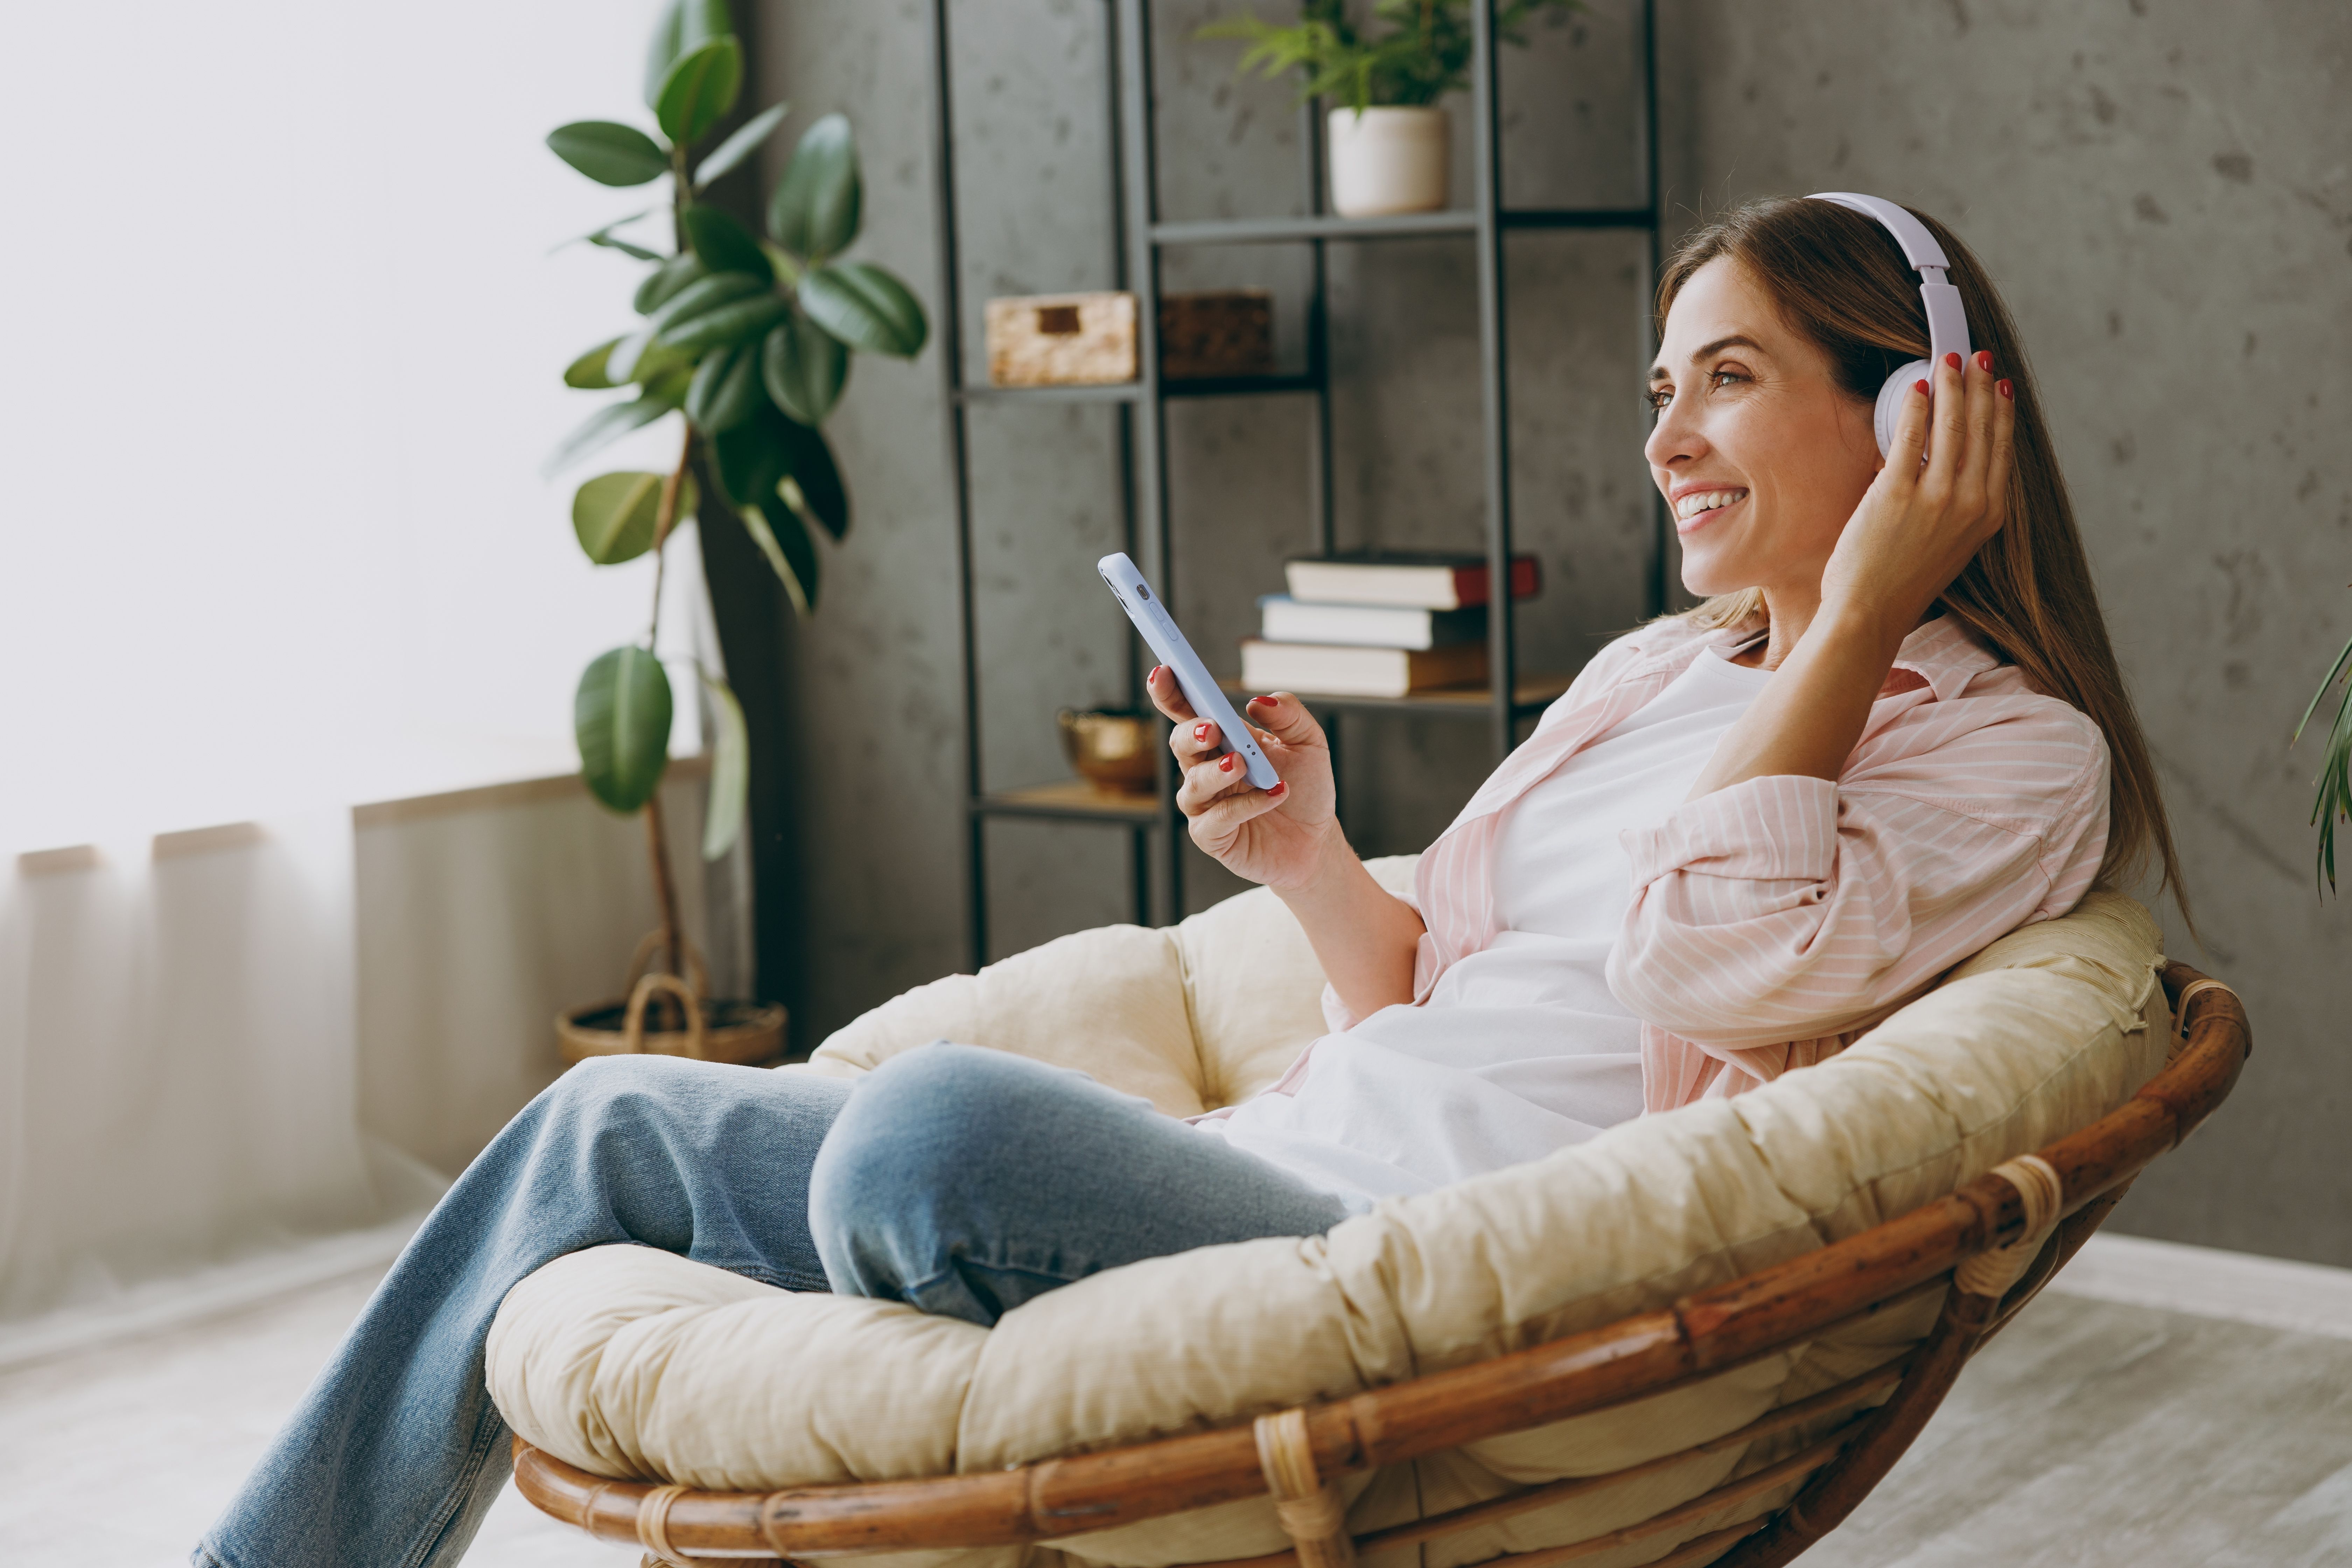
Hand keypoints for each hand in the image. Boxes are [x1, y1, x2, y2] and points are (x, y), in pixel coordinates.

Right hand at [1145, 667, 1338, 889]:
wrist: (1316, 840)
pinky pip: (1216, 819)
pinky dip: (1244, 805)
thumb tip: (1258, 702)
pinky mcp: (1212, 837)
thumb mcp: (1309, 743)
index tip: (1163, 671)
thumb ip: (1289, 715)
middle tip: (1213, 728)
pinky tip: (1274, 796)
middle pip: (1180, 744)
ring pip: (1193, 784)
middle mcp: (1205, 769)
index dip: (1169, 692)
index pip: (1187, 711)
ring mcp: (1205, 805)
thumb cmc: (1306, 788)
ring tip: (1243, 765)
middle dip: (1191, 732)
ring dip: (1217, 771)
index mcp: (1222, 740)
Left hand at [1819, 347, 2016, 652]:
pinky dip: (1918, 407)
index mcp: (1988, 516)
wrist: (1870, 614)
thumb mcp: (1948, 542)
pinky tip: (1919, 386)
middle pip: (1982, 429)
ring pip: (1952, 427)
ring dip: (1952, 387)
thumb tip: (1941, 459)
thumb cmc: (1901, 582)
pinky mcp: (1899, 495)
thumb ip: (1954, 503)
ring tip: (1949, 360)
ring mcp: (1937, 498)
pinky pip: (1912, 438)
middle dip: (1980, 386)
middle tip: (1977, 355)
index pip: (2001, 448)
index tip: (1999, 382)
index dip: (2000, 410)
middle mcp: (1971, 503)